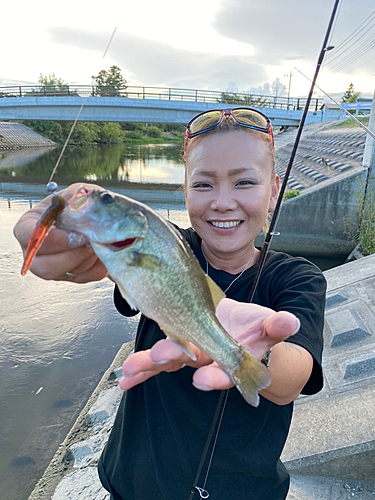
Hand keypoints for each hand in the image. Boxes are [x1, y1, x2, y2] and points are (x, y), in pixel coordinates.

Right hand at [13, 182, 108, 282]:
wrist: (97, 217)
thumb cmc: (80, 203)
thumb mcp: (77, 192)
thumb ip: (77, 198)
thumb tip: (83, 208)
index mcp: (28, 227)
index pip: (29, 237)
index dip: (54, 239)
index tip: (76, 235)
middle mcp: (36, 252)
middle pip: (45, 266)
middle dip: (74, 255)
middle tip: (92, 241)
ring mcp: (53, 267)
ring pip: (67, 273)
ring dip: (88, 258)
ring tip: (101, 242)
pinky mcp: (72, 276)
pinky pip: (86, 276)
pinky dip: (99, 265)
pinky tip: (104, 250)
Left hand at [119, 298, 299, 392]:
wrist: (245, 332)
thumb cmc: (258, 331)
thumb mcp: (271, 327)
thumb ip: (278, 326)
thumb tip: (290, 322)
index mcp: (231, 358)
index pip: (223, 371)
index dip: (215, 377)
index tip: (202, 379)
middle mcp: (209, 359)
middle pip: (190, 362)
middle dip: (173, 358)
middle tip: (155, 356)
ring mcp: (191, 353)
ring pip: (168, 361)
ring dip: (147, 365)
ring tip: (129, 369)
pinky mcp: (178, 342)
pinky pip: (156, 359)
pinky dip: (141, 368)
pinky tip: (125, 377)